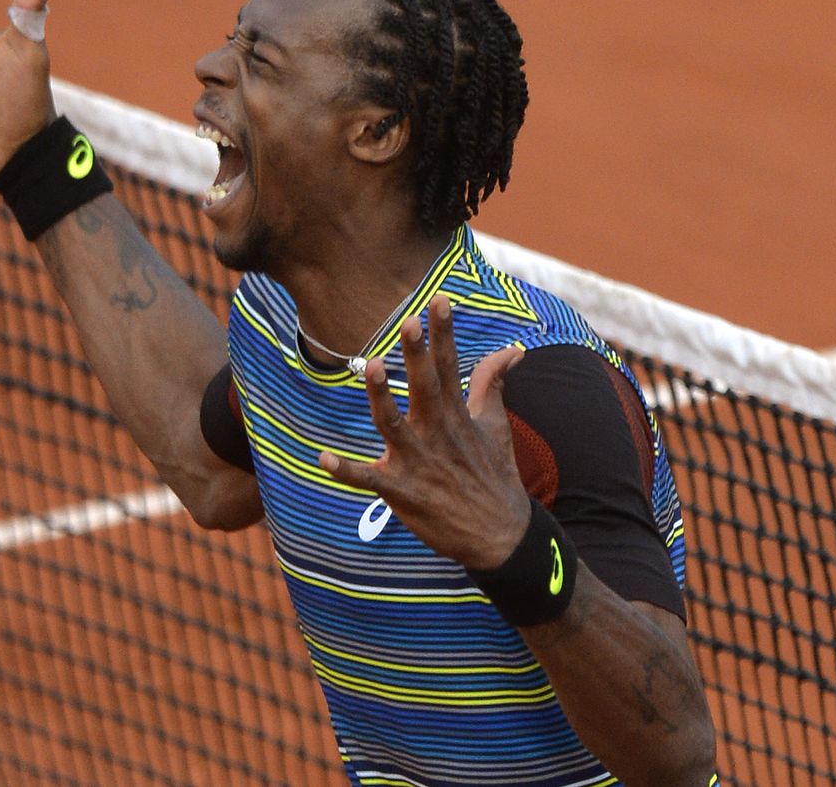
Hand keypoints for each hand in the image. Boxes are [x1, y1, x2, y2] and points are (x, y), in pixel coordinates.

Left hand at [318, 296, 530, 570]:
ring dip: (381, 397)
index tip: (439, 300)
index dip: (444, 334)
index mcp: (457, 415)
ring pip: (394, 425)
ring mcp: (419, 462)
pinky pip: (369, 480)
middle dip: (417, 356)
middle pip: (425, 388)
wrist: (500, 536)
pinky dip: (346, 471)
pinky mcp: (403, 492)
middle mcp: (437, 433)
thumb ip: (492, 382)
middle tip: (408, 323)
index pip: (451, 367)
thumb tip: (513, 349)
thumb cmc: (493, 474)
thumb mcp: (495, 425)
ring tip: (371, 366)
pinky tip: (323, 458)